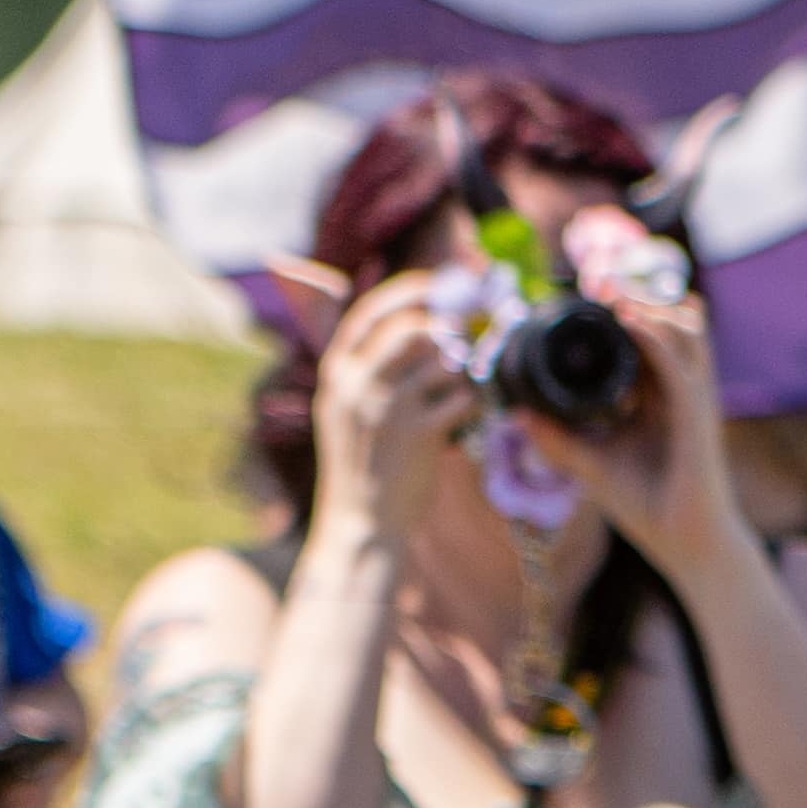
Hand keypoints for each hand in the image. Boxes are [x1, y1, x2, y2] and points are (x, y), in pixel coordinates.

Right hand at [306, 269, 483, 543]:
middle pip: (413, 329)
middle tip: (466, 331)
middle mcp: (357, 385)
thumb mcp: (343, 409)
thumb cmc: (359, 464)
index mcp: (337, 374)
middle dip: (447, 325)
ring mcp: (388, 409)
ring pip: (443, 360)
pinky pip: (462, 396)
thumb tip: (412, 322)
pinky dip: (470, 403)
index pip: (370, 312)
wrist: (359, 524)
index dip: (408, 291)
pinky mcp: (420, 434)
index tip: (437, 283)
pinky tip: (458, 418)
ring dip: (460, 369)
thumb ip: (365, 366)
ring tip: (454, 389)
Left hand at [541, 204, 739, 557]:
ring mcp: (694, 399)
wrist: (686, 545)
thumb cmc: (649, 507)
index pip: (648, 337)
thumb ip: (558, 440)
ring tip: (615, 290)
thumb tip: (517, 414)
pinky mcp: (697, 415)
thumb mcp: (592, 465)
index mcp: (660, 397)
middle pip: (671, 321)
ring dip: (652, 305)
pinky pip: (682, 364)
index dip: (624, 308)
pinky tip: (632, 320)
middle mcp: (681, 389)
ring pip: (685, 330)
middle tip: (600, 277)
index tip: (589, 289)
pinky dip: (658, 337)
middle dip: (639, 293)